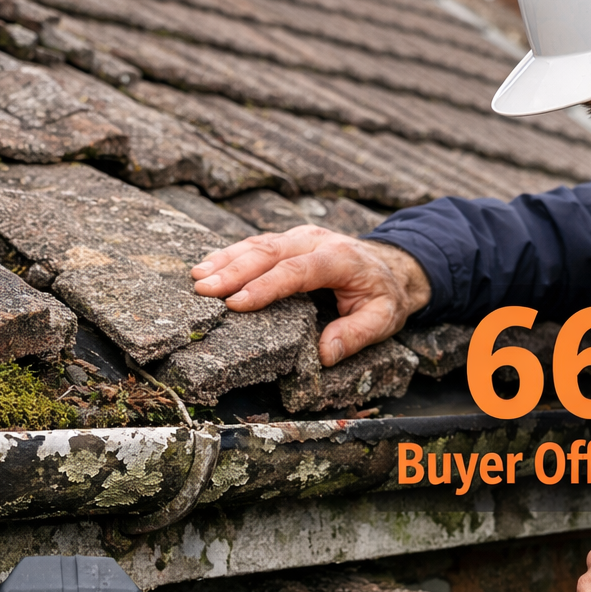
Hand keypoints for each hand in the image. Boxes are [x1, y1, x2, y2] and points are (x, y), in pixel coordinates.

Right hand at [191, 225, 431, 365]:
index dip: (265, 286)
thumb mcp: (383, 319)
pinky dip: (231, 255)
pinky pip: (258, 244)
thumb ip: (355, 336)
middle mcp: (317, 241)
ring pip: (259, 244)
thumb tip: (325, 355)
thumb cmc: (384, 295)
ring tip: (197, 277)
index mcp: (340, 259)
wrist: (392, 265)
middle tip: (203, 290)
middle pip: (270, 252)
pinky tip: (209, 266)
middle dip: (234, 271)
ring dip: (226, 260)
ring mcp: (302, 237)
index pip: (297, 271)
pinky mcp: (290, 239)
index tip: (236, 303)